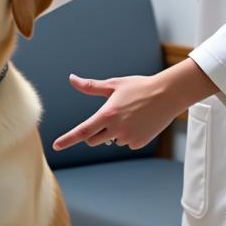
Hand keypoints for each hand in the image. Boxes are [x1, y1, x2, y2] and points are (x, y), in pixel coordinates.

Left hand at [52, 60, 216, 151]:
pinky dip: (128, 135)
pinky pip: (126, 143)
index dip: (68, 139)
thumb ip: (90, 86)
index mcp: (108, 114)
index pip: (83, 131)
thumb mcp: (113, 84)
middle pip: (93, 139)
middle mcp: (117, 129)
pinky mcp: (139, 143)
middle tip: (107, 117)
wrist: (168, 95)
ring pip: (111, 140)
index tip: (56, 146)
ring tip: (129, 116)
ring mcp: (129, 137)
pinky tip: (139, 123)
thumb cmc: (139, 87)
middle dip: (94, 132)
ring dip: (113, 133)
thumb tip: (72, 79)